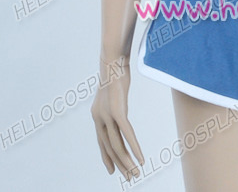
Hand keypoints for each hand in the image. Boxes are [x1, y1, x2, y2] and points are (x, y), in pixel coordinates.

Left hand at [91, 56, 144, 179]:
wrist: (113, 59)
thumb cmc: (116, 72)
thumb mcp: (113, 92)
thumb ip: (114, 104)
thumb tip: (119, 108)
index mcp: (96, 115)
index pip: (101, 142)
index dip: (107, 157)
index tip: (113, 170)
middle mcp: (99, 118)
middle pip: (109, 148)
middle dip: (120, 164)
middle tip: (129, 176)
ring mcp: (107, 116)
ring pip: (117, 146)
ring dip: (128, 161)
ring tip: (136, 173)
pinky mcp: (118, 112)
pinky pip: (127, 135)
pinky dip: (134, 148)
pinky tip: (141, 158)